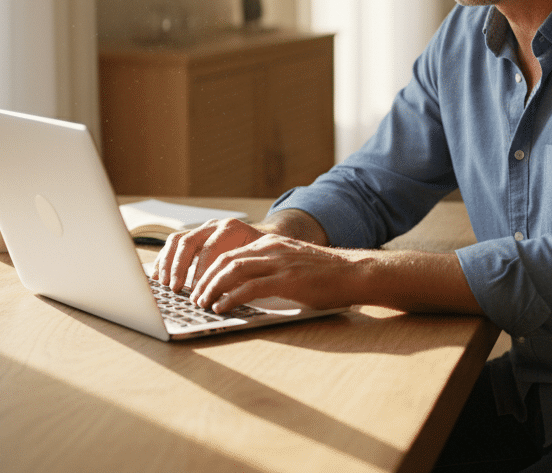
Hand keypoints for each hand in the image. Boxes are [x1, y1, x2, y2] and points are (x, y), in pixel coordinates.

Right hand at [154, 218, 266, 292]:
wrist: (266, 239)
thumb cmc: (262, 254)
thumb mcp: (257, 262)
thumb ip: (241, 274)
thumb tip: (225, 296)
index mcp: (231, 228)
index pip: (210, 248)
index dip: (201, 271)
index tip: (197, 290)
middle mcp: (214, 225)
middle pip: (189, 241)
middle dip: (180, 267)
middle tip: (176, 288)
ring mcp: (202, 229)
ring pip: (177, 240)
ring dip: (168, 263)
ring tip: (165, 283)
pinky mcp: (194, 237)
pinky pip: (173, 244)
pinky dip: (164, 259)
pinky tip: (158, 275)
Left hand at [189, 233, 368, 312]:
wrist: (356, 273)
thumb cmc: (328, 275)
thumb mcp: (294, 264)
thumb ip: (272, 270)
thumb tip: (246, 289)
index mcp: (272, 243)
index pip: (230, 253)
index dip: (210, 271)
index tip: (200, 287)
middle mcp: (272, 248)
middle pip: (225, 260)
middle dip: (205, 280)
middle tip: (195, 298)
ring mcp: (279, 262)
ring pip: (232, 270)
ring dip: (212, 288)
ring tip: (203, 304)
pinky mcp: (287, 279)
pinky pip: (249, 287)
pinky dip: (230, 297)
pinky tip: (221, 308)